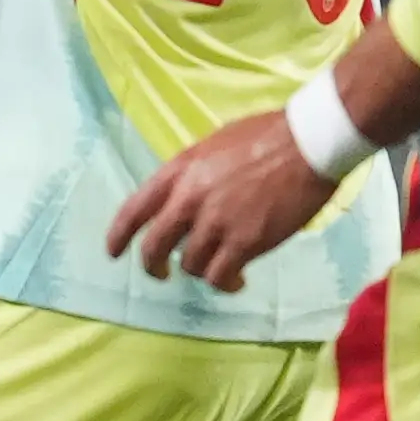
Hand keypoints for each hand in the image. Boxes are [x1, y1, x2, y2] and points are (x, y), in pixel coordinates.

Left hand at [103, 111, 335, 293]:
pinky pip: (221, 277)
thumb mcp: (212, 146)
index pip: (134, 210)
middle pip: (154, 247)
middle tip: (162, 273)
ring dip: (201, 270)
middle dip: (153, 266)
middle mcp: (189, 199)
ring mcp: (216, 223)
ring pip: (190, 266)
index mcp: (178, 171)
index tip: (113, 252)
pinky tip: (237, 279)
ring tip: (221, 268)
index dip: (118, 235)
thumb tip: (183, 197)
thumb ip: (192, 175)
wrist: (306, 144)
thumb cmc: (265, 136)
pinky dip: (226, 283)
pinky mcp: (245, 243)